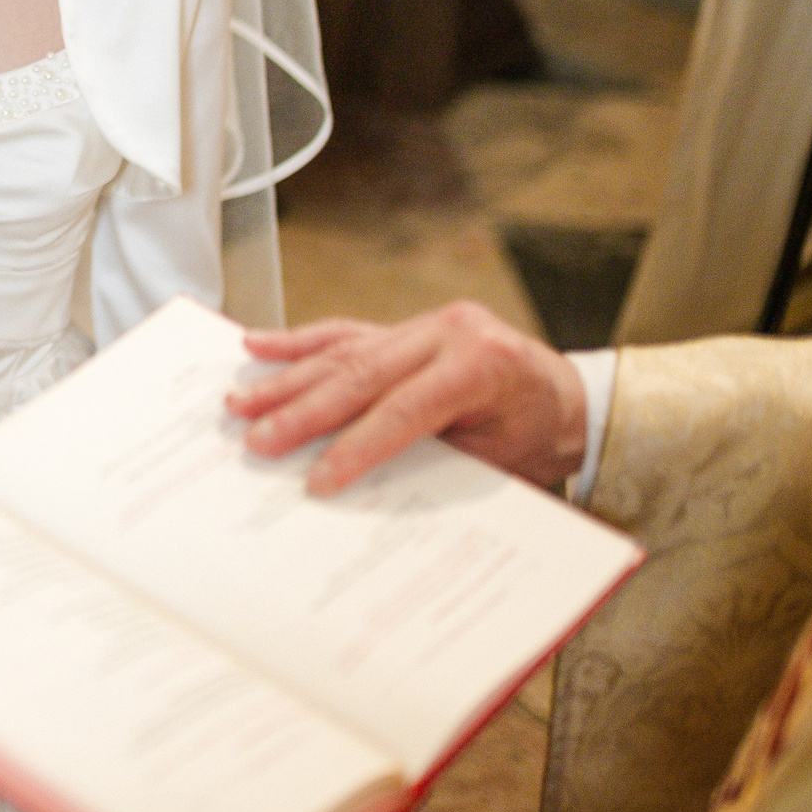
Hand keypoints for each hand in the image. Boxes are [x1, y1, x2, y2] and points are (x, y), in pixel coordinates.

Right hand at [224, 302, 588, 494]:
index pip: (404, 409)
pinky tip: (258, 345)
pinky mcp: (405, 327)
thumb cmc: (539, 438)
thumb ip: (433, 462)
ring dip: (286, 379)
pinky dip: (299, 343)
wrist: (570, 402)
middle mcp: (449, 332)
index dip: (356, 447)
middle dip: (302, 410)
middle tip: (257, 439)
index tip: (316, 479)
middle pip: (361, 374)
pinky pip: (345, 333)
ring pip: (343, 351)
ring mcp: (423, 324)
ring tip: (242, 401)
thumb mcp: (498, 462)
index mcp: (481, 364)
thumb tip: (363, 487)